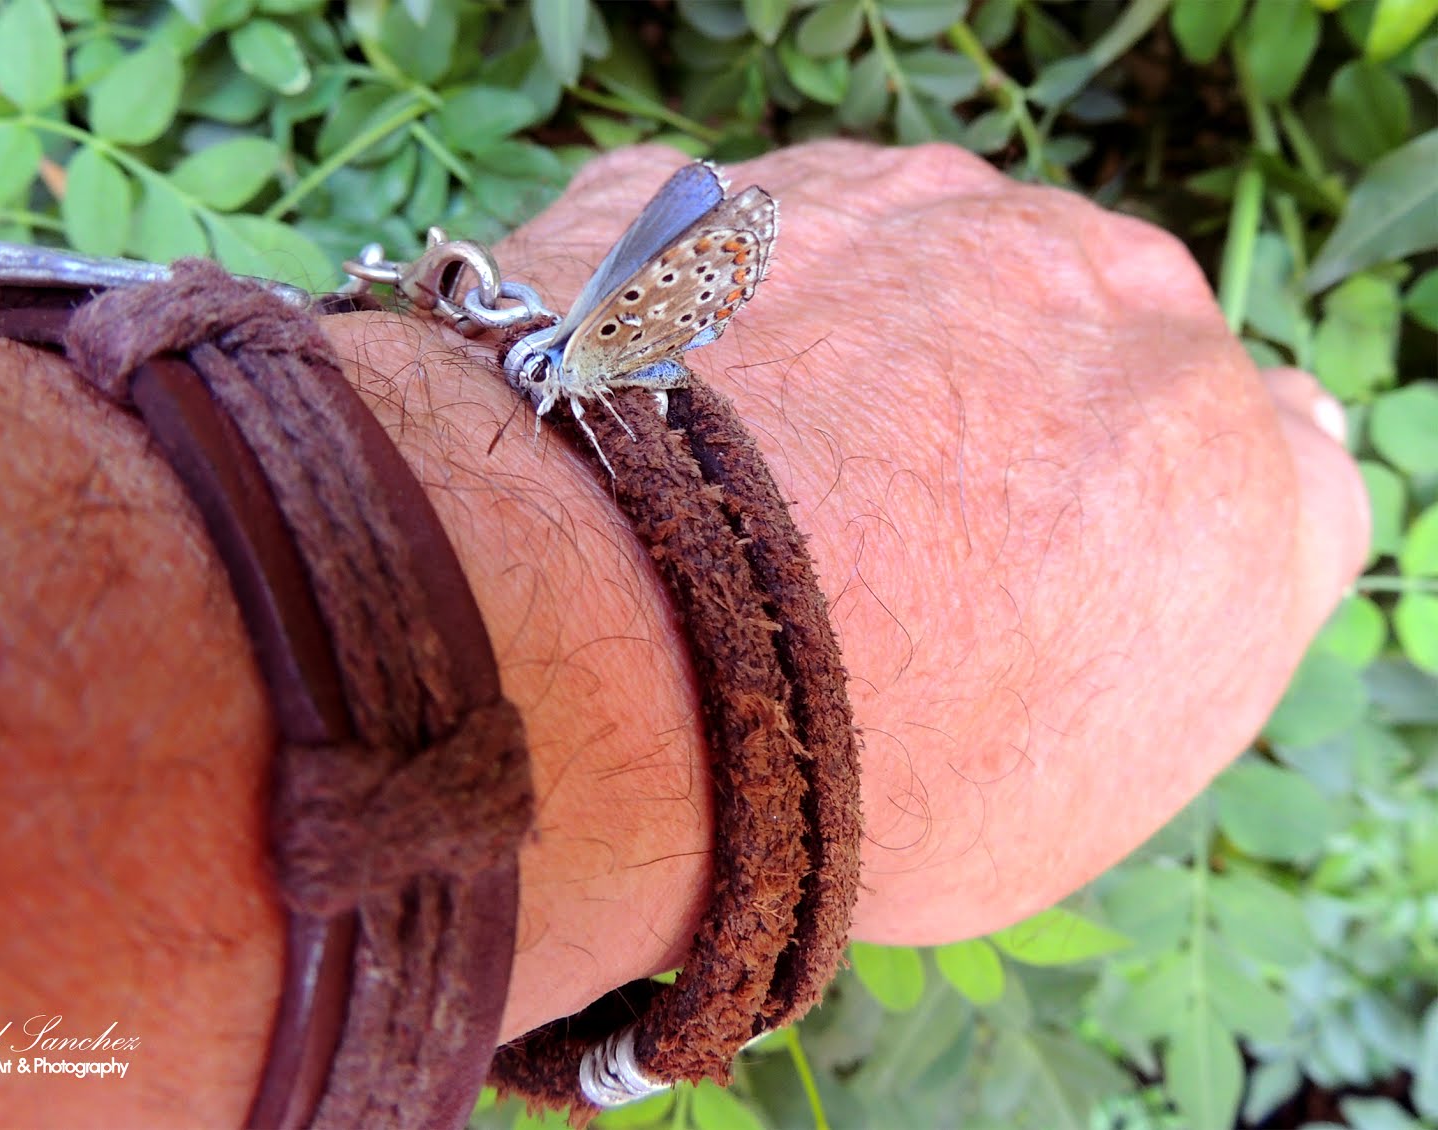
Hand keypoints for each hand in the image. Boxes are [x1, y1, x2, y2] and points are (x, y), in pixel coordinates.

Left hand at [481, 140, 1367, 944]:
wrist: (613, 648)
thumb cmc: (865, 774)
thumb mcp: (1077, 789)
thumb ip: (1153, 638)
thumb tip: (1119, 553)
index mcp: (1223, 451)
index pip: (1263, 447)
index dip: (1159, 507)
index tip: (1075, 558)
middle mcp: (1098, 290)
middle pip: (1098, 338)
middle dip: (1030, 416)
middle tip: (902, 534)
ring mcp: (909, 206)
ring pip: (931, 264)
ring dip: (877, 343)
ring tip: (764, 483)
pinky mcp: (738, 189)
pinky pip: (757, 249)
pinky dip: (729, 317)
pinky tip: (666, 424)